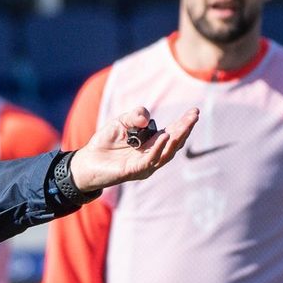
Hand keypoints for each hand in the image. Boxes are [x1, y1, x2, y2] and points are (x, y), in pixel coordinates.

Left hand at [68, 106, 199, 191]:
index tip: (194, 111)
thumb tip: (146, 119)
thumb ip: (135, 116)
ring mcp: (146, 165)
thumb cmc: (106, 141)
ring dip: (176, 139)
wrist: (88, 160)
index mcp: (153, 143)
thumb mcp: (122, 122)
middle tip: (194, 116)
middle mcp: (153, 154)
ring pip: (166, 153)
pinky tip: (165, 137)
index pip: (174, 132)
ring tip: (184, 125)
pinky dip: (158, 148)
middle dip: (185, 129)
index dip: (184, 123)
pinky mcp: (135, 171)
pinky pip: (150, 161)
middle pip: (174, 143)